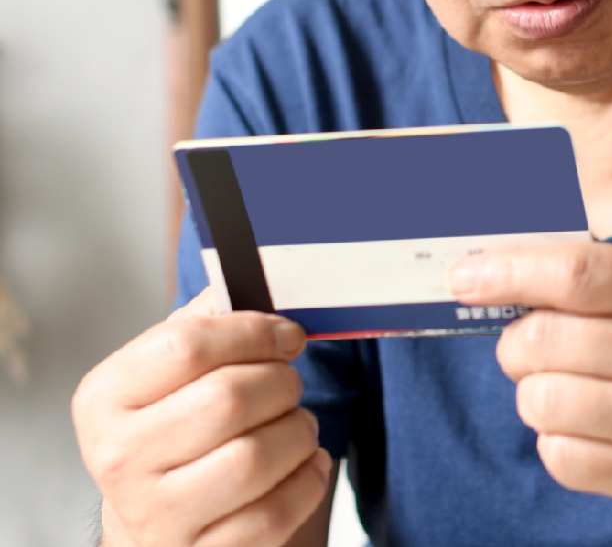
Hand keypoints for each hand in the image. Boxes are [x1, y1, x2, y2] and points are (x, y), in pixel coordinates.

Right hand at [72, 287, 331, 546]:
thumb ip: (202, 327)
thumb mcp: (166, 376)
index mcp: (106, 399)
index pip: (188, 344)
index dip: (254, 332)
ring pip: (256, 456)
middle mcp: (121, 458)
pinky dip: (306, 480)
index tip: (287, 335)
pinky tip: (304, 464)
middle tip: (289, 384)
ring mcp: (157, 513)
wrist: (155, 523)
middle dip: (281, 383)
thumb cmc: (172, 434)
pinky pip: (274, 512)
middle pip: (228, 399)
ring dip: (298, 432)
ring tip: (296, 425)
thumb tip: (241, 287)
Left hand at [448, 243, 611, 523]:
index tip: (464, 275)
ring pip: (541, 403)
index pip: (574, 273)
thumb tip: (510, 278)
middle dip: (515, 343)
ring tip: (566, 389)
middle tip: (528, 345)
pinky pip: (561, 457)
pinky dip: (557, 441)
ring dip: (535, 394)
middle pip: (543, 341)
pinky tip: (587, 428)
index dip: (506, 271)